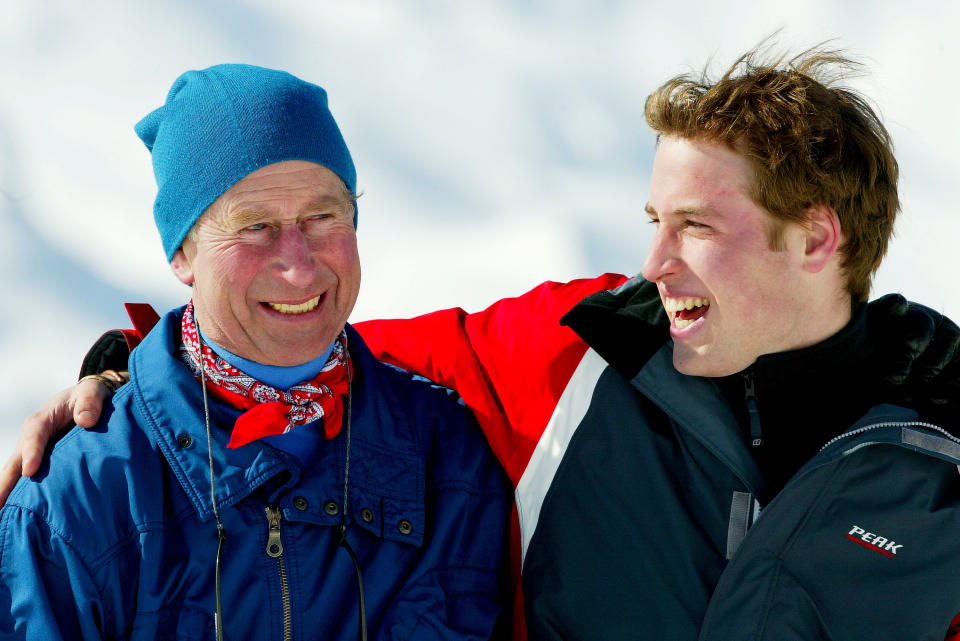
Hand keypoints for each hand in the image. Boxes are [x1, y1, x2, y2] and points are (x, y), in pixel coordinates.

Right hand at [0, 370, 125, 506]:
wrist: (91, 401)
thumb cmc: (91, 396)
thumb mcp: (93, 391)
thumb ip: (90, 401)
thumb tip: (86, 420)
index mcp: (44, 418)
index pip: (35, 435)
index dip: (32, 452)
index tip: (31, 471)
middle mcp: (34, 437)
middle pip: (16, 460)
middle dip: (5, 482)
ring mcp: (35, 452)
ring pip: (18, 473)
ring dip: (8, 492)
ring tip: (3, 513)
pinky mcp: (42, 462)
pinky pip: (29, 479)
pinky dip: (22, 494)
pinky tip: (18, 512)